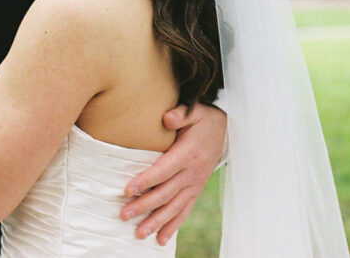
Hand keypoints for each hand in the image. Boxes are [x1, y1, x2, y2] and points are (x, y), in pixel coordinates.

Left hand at [121, 103, 226, 244]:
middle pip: (165, 193)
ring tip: (139, 233)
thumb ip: (180, 114)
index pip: (163, 171)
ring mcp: (195, 184)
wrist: (225, 130)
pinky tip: (161, 240)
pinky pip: (185, 211)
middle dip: (144, 206)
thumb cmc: (203, 119)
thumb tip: (166, 118)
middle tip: (124, 215)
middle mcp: (192, 173)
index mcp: (188, 154)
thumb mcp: (194, 111)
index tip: (127, 190)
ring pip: (174, 207)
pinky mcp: (196, 190)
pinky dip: (173, 226)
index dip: (145, 181)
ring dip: (157, 222)